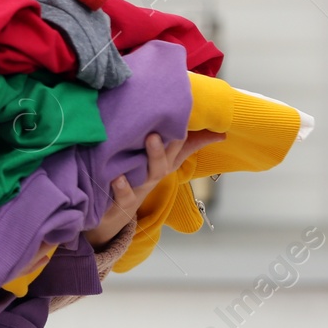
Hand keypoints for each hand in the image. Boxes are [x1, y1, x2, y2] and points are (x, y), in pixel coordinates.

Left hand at [85, 129, 225, 248]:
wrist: (113, 216)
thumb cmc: (136, 178)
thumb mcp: (156, 159)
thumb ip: (176, 143)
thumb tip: (214, 129)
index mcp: (164, 163)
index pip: (181, 144)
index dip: (188, 129)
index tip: (192, 110)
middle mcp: (154, 174)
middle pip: (167, 157)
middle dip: (171, 138)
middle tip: (169, 118)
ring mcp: (140, 188)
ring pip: (150, 173)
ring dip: (153, 156)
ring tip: (150, 138)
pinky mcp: (124, 202)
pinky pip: (125, 195)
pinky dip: (122, 187)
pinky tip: (118, 177)